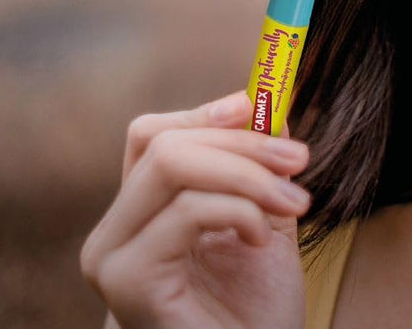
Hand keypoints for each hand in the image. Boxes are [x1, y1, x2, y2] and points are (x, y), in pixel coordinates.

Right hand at [80, 91, 309, 328]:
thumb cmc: (255, 310)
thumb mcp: (264, 216)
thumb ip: (260, 164)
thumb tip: (270, 103)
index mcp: (140, 213)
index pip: (151, 135)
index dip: (203, 112)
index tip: (256, 104)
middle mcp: (114, 231)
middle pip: (166, 143)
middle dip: (242, 143)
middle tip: (299, 159)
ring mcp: (112, 256)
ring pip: (174, 165)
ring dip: (249, 174)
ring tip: (296, 203)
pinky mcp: (127, 280)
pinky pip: (187, 210)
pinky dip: (238, 210)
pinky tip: (259, 239)